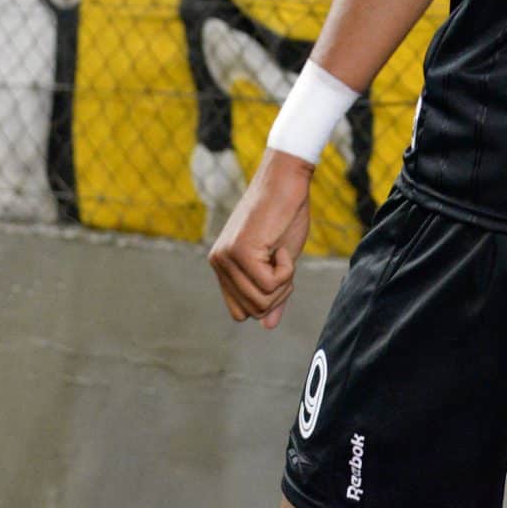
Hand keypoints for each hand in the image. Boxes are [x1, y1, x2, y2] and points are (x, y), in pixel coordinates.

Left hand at [209, 149, 314, 329]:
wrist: (288, 181)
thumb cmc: (286, 215)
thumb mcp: (280, 261)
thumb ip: (272, 293)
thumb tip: (268, 326)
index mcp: (223, 266)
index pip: (241, 312)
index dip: (267, 300)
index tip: (279, 272)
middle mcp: (218, 263)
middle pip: (253, 311)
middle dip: (279, 292)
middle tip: (284, 260)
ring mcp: (227, 258)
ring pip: (262, 301)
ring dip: (284, 281)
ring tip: (282, 250)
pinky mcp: (240, 252)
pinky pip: (270, 285)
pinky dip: (287, 269)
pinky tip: (281, 244)